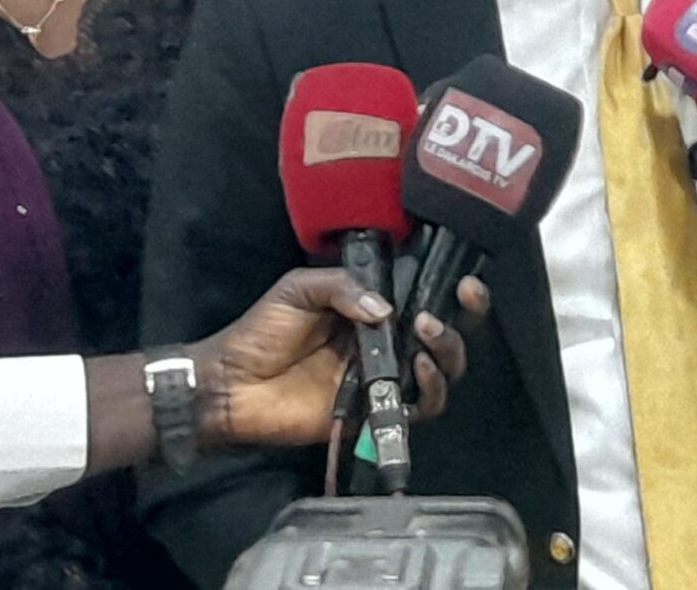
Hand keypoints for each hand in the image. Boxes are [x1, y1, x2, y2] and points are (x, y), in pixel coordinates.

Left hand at [190, 268, 488, 449]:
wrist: (232, 384)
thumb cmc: (261, 331)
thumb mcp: (298, 289)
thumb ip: (342, 287)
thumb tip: (388, 310)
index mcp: (370, 309)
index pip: (424, 298)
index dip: (450, 290)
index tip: (464, 283)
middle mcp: (386, 343)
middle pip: (445, 336)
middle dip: (459, 321)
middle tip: (444, 309)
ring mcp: (384, 379)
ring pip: (442, 372)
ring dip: (446, 352)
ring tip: (425, 335)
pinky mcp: (375, 414)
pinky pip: (420, 407)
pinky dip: (429, 389)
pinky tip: (416, 368)